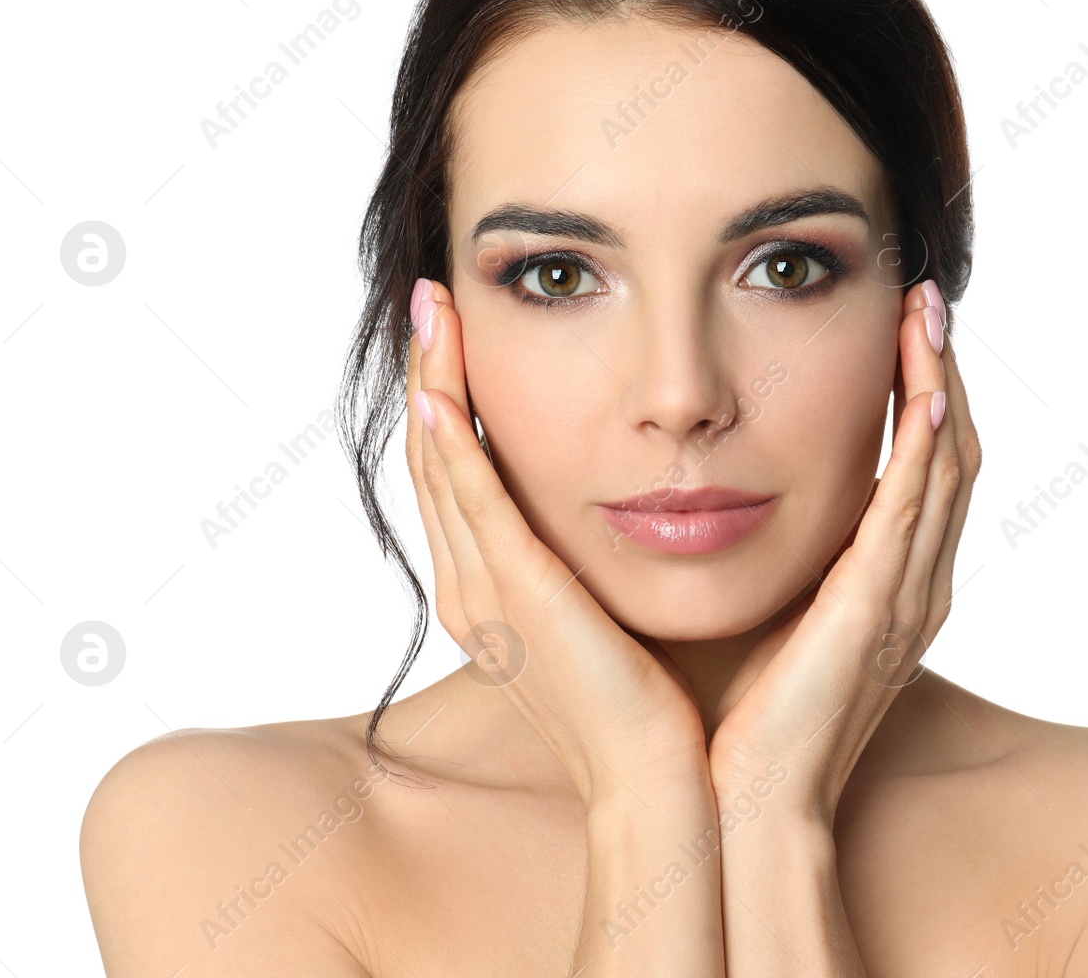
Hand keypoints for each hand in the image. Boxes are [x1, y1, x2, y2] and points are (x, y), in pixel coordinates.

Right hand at [404, 279, 710, 803]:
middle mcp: (474, 590)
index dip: (448, 408)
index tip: (456, 340)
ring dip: (431, 387)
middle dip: (428, 378)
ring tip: (430, 314)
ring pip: (440, 471)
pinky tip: (442, 393)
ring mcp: (486, 595)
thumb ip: (598, 563)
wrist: (659, 783)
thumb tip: (630, 508)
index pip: (458, 481)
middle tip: (429, 303)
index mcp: (497, 594)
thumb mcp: (613, 617)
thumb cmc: (652, 707)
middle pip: (434, 464)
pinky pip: (473, 506)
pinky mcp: (516, 599)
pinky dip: (452, 448)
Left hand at [706, 278, 980, 824]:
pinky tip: (923, 388)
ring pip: (945, 468)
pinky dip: (925, 447)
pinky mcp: (877, 611)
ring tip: (925, 313)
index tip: (899, 327)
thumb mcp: (769, 617)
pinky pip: (914, 512)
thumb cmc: (746, 718)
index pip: (922, 468)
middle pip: (950, 454)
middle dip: (940, 370)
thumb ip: (775, 559)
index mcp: (890, 586)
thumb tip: (727, 496)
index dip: (920, 393)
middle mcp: (915, 585)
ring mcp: (905, 598)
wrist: (747, 803)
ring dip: (939, 384)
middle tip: (924, 297)